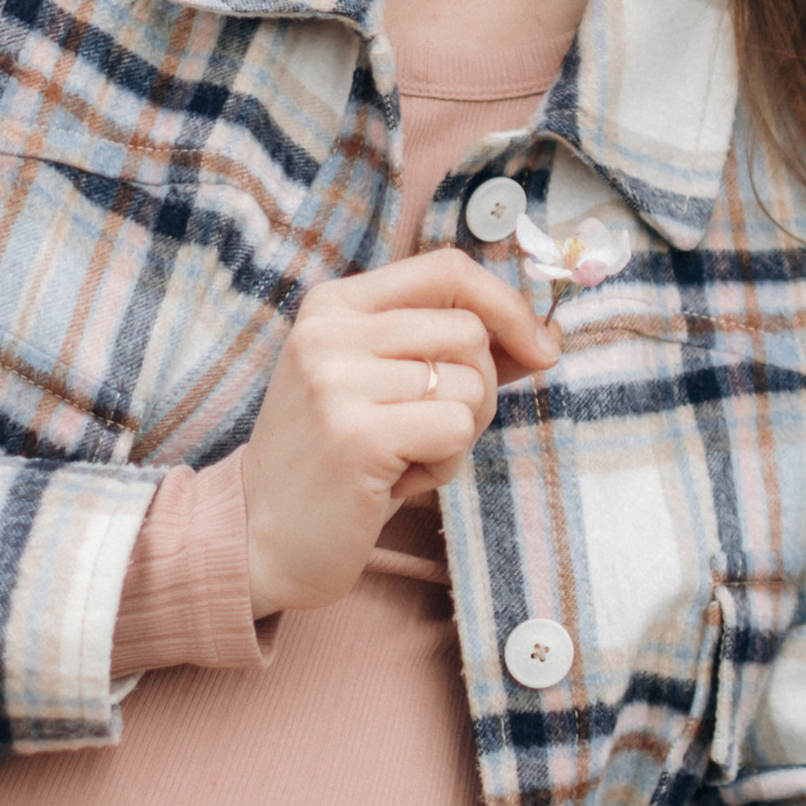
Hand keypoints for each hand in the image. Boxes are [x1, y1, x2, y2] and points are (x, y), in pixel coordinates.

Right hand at [241, 253, 558, 617]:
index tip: (540, 349)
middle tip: (431, 432)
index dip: (507, 304)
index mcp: (334, 305)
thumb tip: (545, 339)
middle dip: (479, 390)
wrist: (259, 536)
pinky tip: (396, 482)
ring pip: (470, 385)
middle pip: (470, 331)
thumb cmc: (337, 459)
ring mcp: (337, 381)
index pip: (448, 269)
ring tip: (402, 458)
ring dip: (456, 436)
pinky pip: (456, 430)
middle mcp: (329, 331)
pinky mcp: (356, 435)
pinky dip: (444, 465)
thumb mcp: (382, 384)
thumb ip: (451, 350)